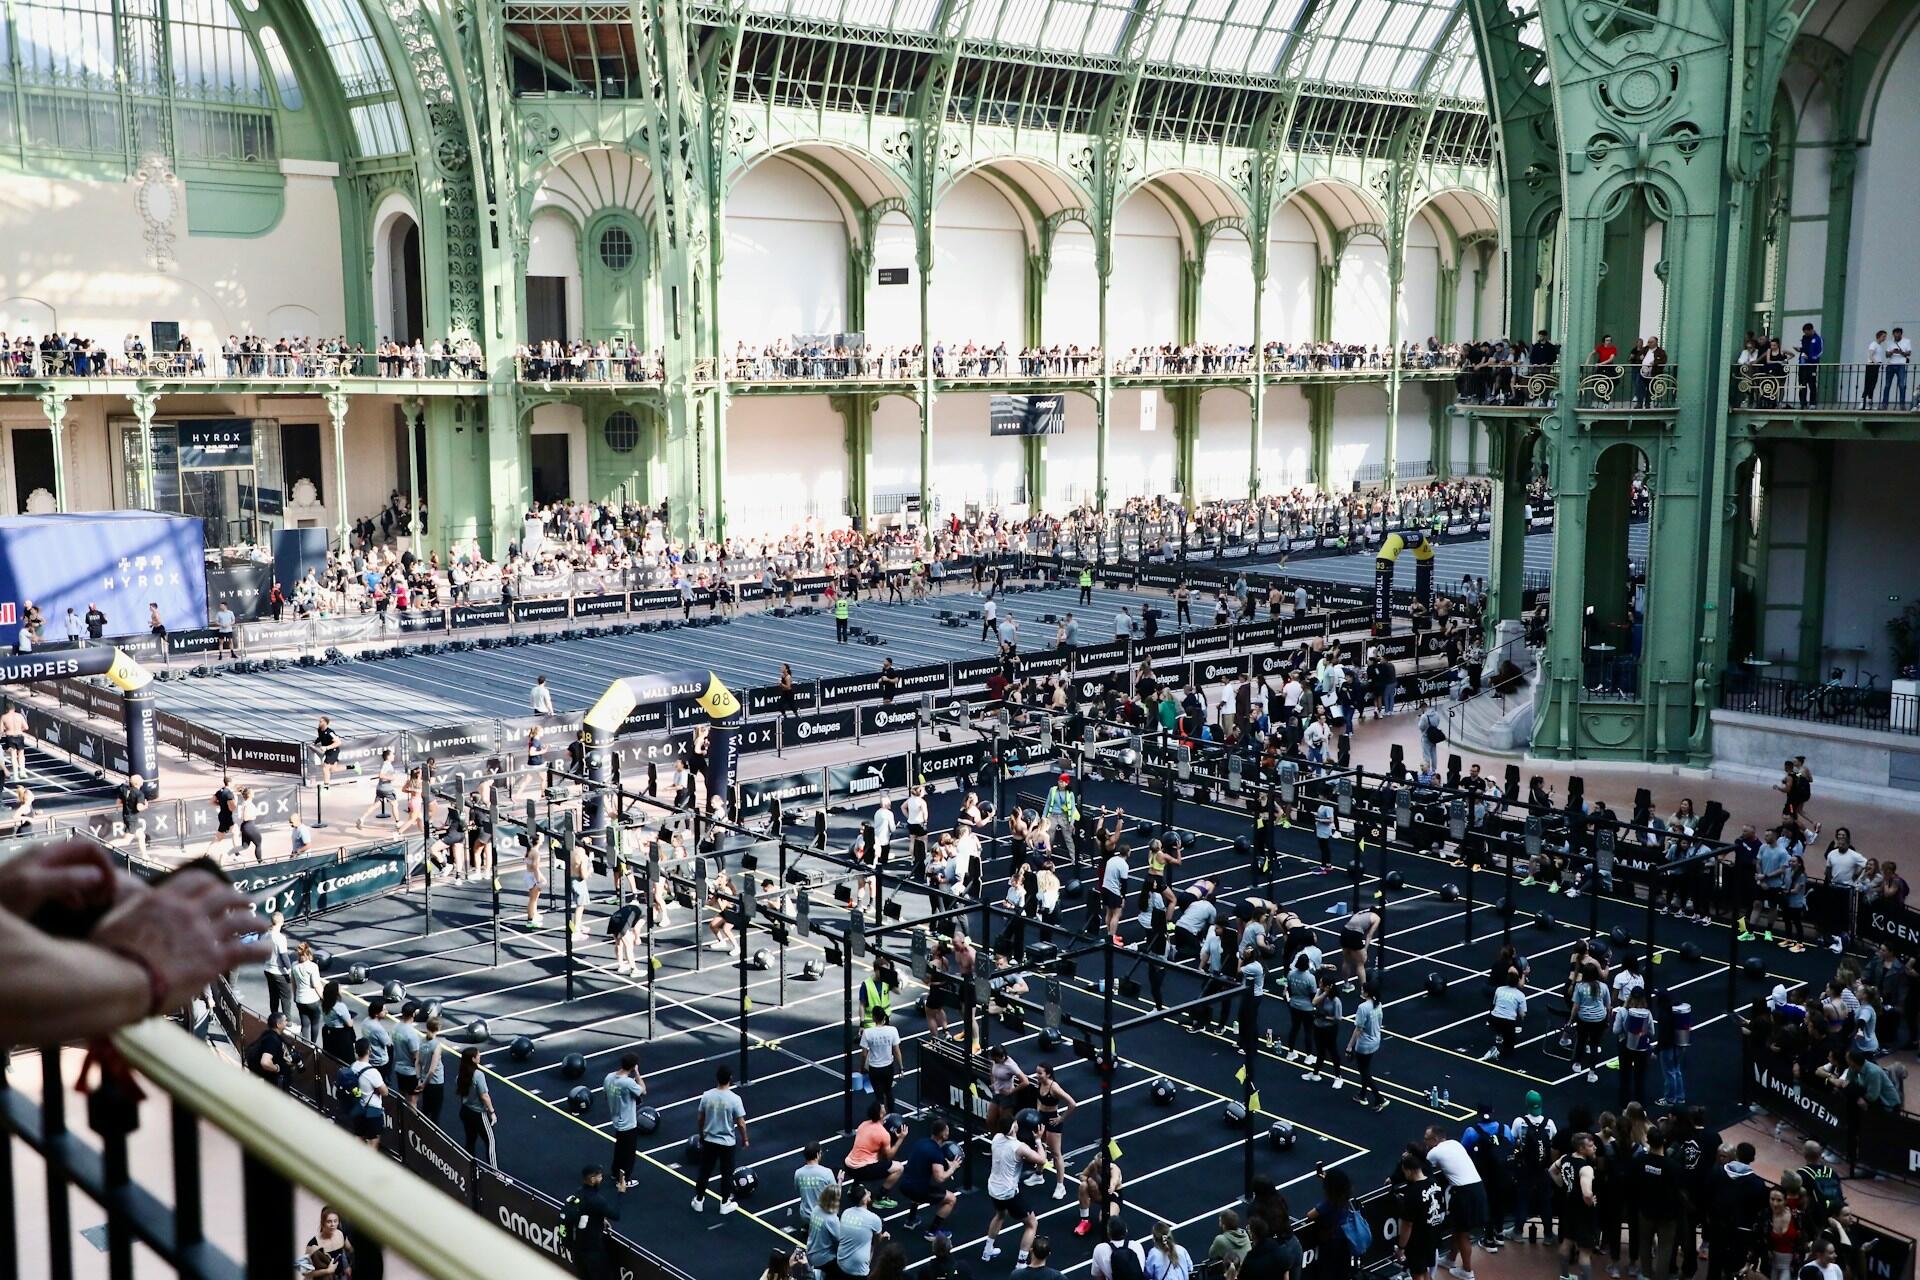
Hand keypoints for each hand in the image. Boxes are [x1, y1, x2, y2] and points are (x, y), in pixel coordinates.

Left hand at [0, 838, 117, 918]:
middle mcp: (46, 858)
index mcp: (47, 854)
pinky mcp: (34, 886)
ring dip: (90, 885)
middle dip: (100, 874)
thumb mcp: (33, 888)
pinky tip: (75, 908)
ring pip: (76, 872)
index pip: (88, 847)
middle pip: (84, 858)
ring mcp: (40, 872)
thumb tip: (98, 875)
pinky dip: (76, 894)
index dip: (104, 864)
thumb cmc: (2, 899)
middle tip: (105, 898)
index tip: (111, 887)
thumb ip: (66, 879)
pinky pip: (65, 884)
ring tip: (94, 904)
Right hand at [90, 869, 267, 1012]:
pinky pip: (246, 949)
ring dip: (254, 920)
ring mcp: (202, 934)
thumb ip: (125, 914)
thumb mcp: (108, 923)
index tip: (216, 886)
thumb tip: (124, 912)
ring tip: (262, 923)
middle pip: (221, 894)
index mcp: (160, 900)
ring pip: (239, 919)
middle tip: (244, 901)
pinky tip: (267, 950)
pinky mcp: (213, 959)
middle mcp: (186, 911)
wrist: (114, 980)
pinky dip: (260, 949)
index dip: (210, 881)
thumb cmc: (101, 958)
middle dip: (235, 896)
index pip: (193, 879)